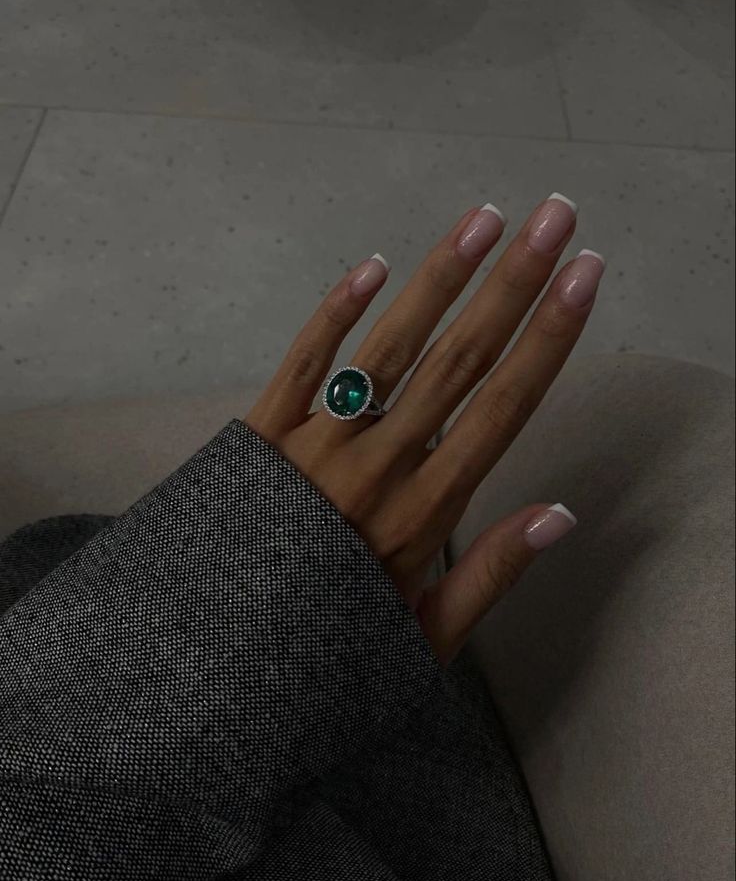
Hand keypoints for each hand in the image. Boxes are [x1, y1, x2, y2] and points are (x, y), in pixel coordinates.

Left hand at [244, 194, 604, 665]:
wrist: (214, 664)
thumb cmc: (329, 652)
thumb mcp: (425, 637)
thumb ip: (491, 574)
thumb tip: (562, 513)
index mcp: (423, 515)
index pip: (503, 408)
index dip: (549, 339)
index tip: (584, 277)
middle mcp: (375, 468)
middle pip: (458, 360)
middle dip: (513, 284)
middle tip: (555, 216)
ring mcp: (315, 446)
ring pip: (389, 347)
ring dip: (440, 278)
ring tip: (486, 219)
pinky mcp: (261, 435)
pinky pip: (301, 361)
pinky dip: (336, 311)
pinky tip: (374, 264)